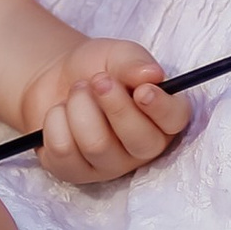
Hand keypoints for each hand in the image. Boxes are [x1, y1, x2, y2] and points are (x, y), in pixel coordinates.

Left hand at [14, 36, 189, 187]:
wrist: (56, 80)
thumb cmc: (97, 69)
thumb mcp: (117, 56)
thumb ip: (134, 63)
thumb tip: (152, 74)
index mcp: (162, 117)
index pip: (175, 120)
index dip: (161, 108)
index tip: (142, 90)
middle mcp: (142, 148)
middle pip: (137, 141)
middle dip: (114, 105)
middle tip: (98, 80)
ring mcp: (109, 165)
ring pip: (96, 145)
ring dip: (79, 106)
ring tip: (77, 92)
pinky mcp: (75, 173)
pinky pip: (63, 149)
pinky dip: (55, 120)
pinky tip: (61, 113)